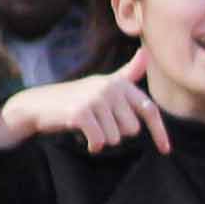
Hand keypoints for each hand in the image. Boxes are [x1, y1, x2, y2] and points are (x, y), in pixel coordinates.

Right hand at [0, 66, 167, 157]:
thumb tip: (145, 52)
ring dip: (102, 139)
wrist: (39, 104)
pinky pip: (99, 141)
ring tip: (88, 127)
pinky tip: (83, 139)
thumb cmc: (75, 97)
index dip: (159, 132)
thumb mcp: (102, 84)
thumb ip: (126, 73)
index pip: (149, 109)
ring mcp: (95, 100)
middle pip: (132, 129)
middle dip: (116, 133)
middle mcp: (110, 88)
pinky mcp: (81, 113)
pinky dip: (92, 145)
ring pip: (115, 138)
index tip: (165, 150)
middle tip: (99, 124)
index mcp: (119, 83)